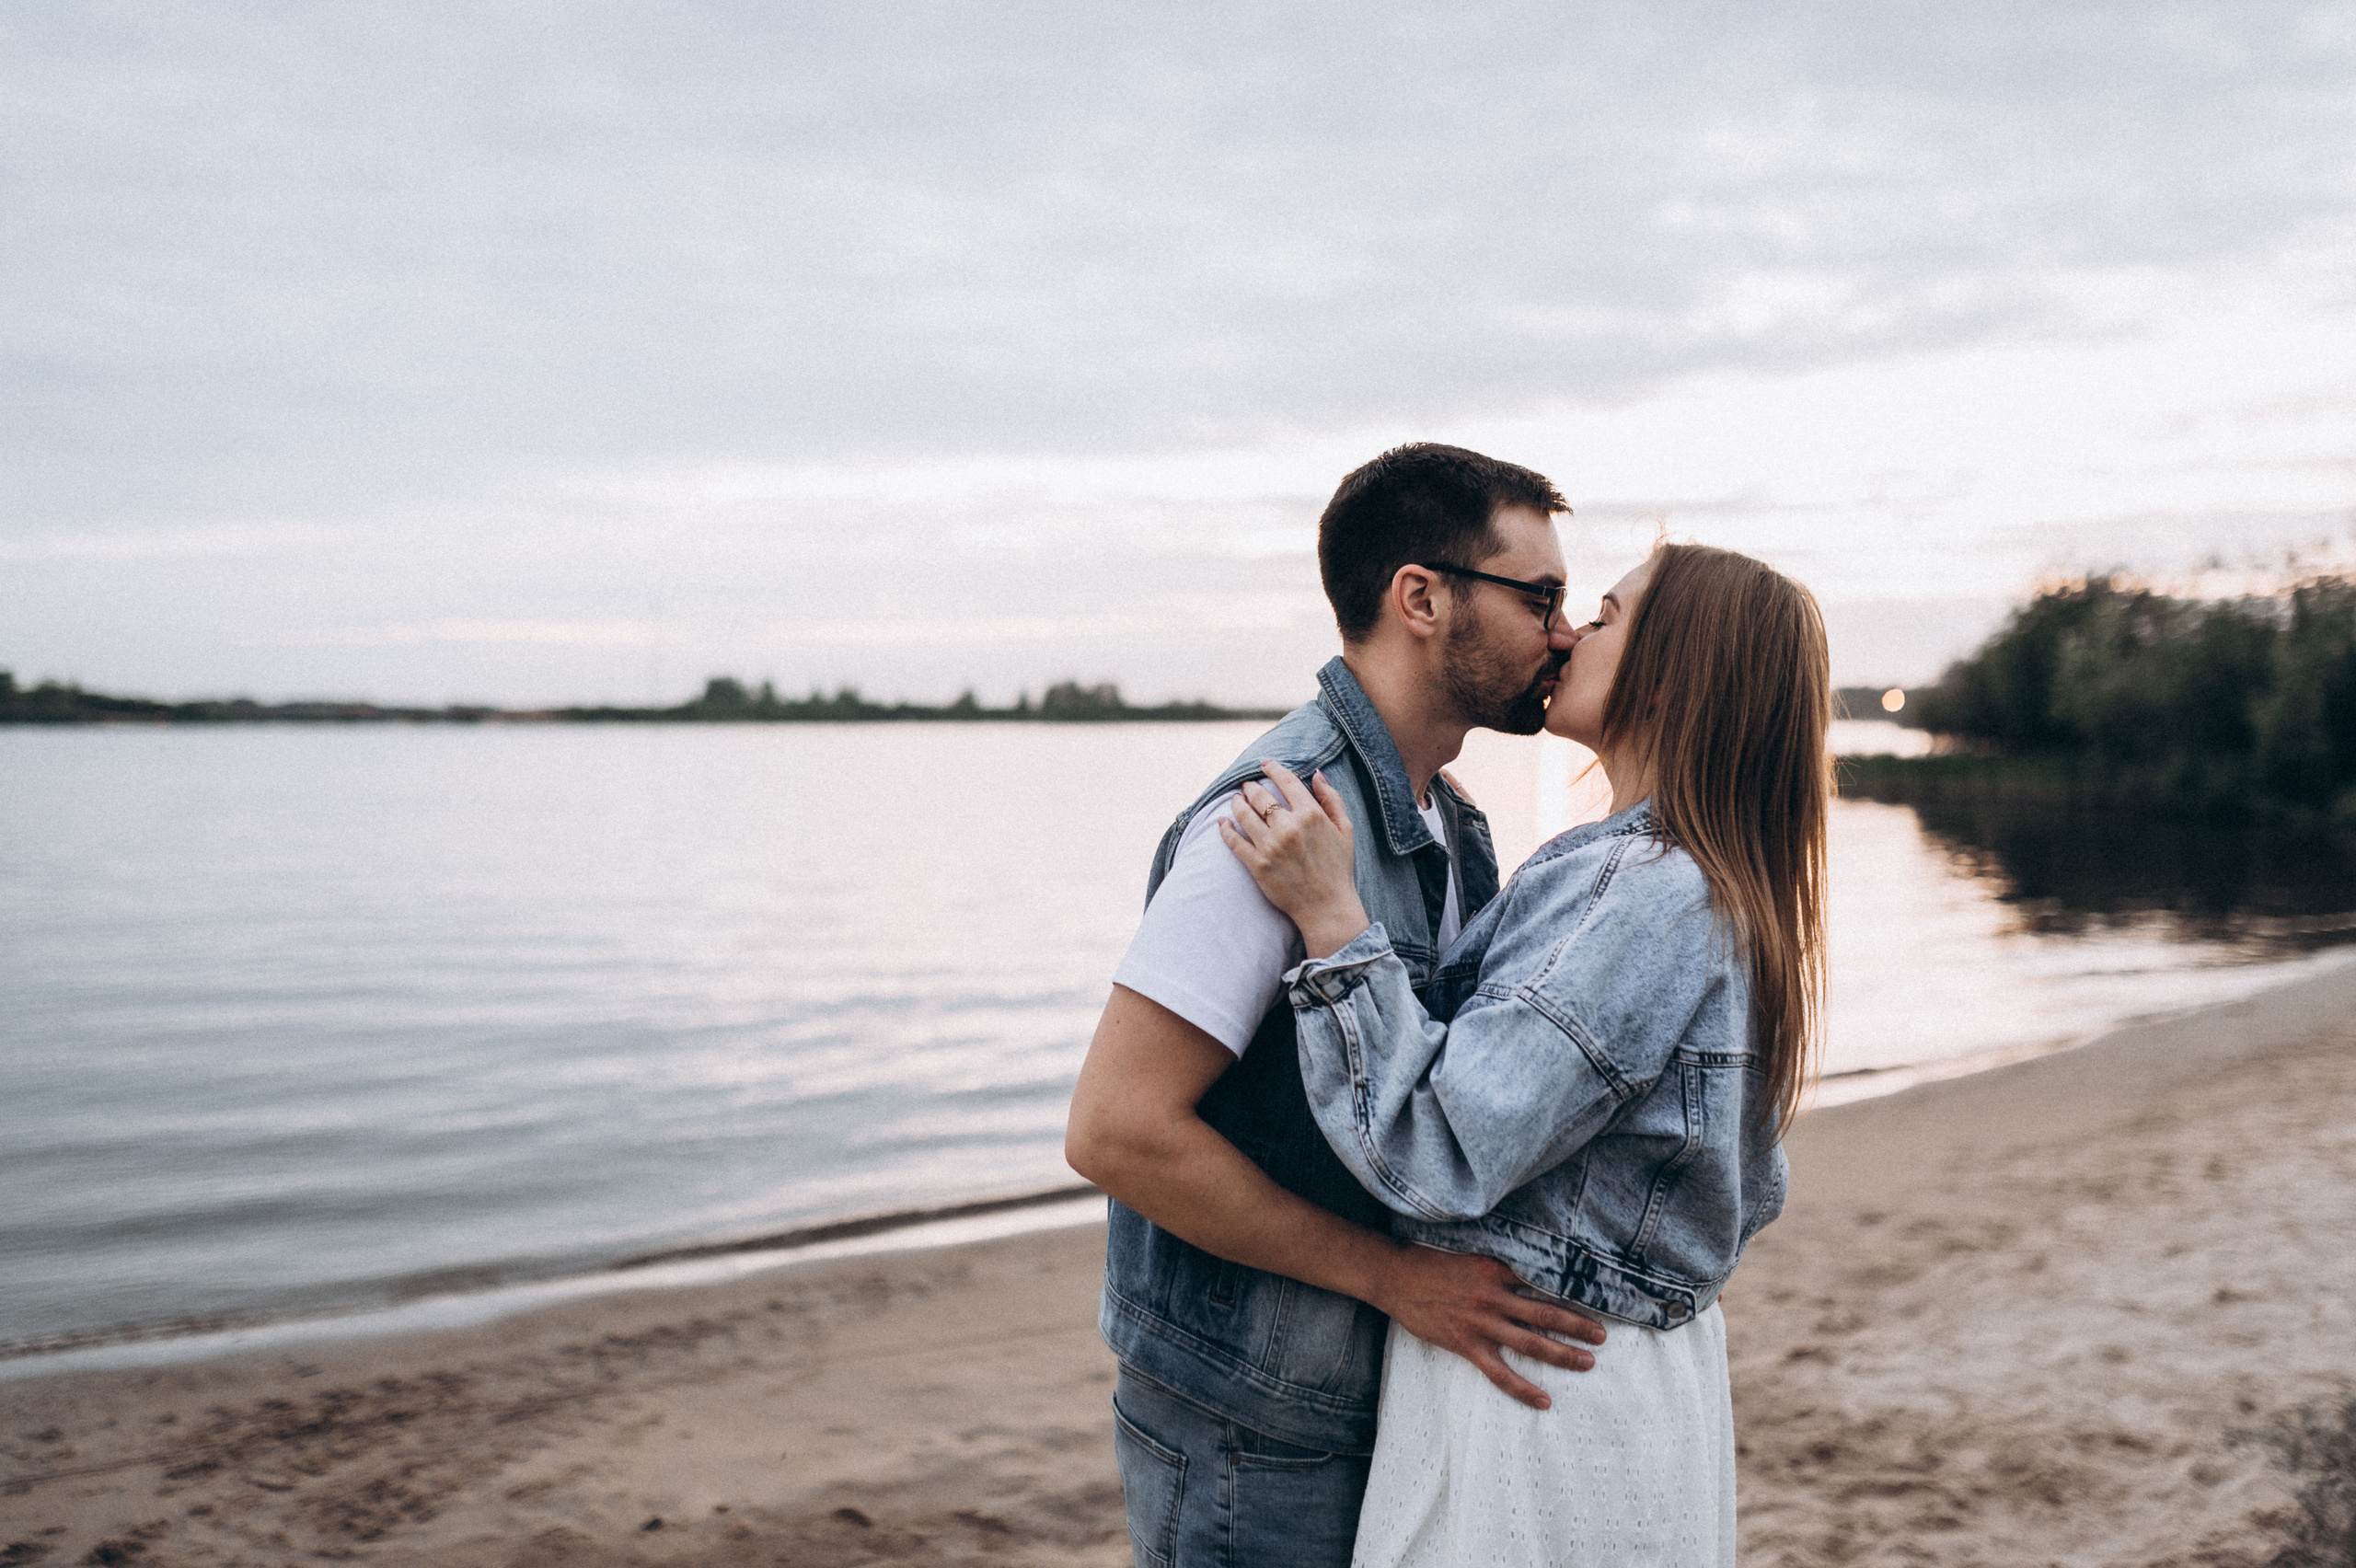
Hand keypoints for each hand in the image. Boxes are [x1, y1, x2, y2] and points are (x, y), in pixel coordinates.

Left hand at [1218, 762, 1368, 955]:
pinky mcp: (1257, 865)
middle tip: (1247, 787)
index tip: (1264, 764)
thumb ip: (1332, 798)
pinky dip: (1225, 829)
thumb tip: (1317, 773)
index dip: (1272, 769)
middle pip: (1260, 796)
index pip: (1286, 781)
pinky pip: (1234, 841)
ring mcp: (1271, 846)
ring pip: (1244, 815)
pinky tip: (1222, 823)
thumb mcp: (1345, 829)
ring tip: (1235, 800)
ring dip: (1237, 803)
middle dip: (1251, 787)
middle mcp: (1289, 827)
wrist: (1327, 907)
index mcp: (1311, 815)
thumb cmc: (1338, 868)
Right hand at [1371, 1245, 1604, 1409]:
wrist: (1394, 1276)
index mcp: (1497, 1270)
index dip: (1570, 1292)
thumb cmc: (1431, 1262)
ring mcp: (1481, 1323)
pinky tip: (1544, 1400)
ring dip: (1562, 1354)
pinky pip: (1500, 1373)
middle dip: (1578, 1325)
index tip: (1595, 1298)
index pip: (1542, 1282)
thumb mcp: (1471, 1254)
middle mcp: (1494, 1297)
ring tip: (1588, 1362)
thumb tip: (1529, 1272)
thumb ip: (1500, 1266)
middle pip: (1545, 1314)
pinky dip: (1523, 1388)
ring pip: (1530, 1342)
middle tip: (1602, 1335)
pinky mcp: (1467, 1345)